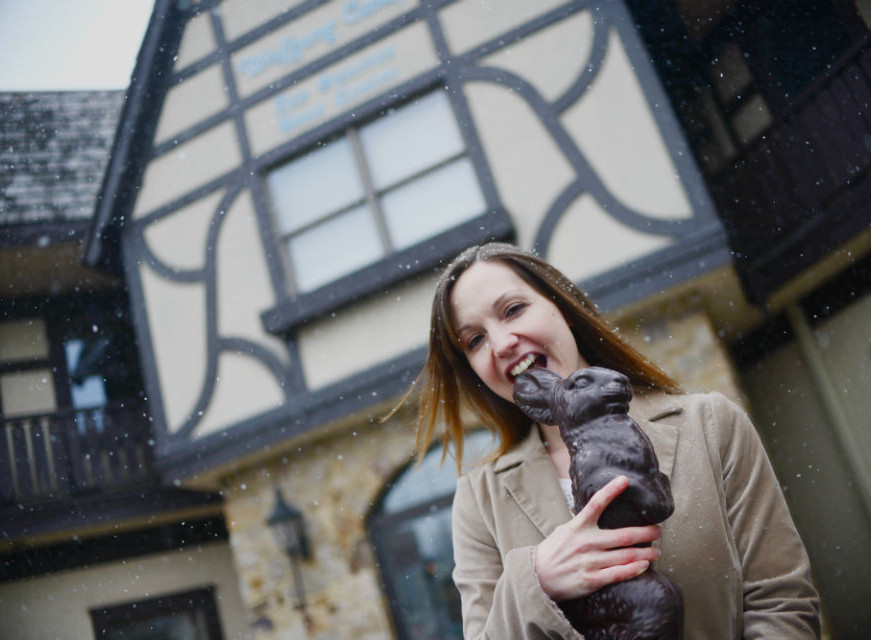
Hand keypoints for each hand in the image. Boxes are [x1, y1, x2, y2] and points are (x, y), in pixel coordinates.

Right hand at [533, 475, 662, 600]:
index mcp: (578, 527)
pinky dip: (634, 570)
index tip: (625, 480)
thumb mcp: (565, 530)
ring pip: (626, 556)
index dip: (611, 490)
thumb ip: (583, 523)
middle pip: (623, 535)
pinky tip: (644, 566)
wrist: (538, 577)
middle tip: (659, 531)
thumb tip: (599, 512)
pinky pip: (618, 574)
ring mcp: (590, 561)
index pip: (596, 503)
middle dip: (646, 533)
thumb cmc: (553, 551)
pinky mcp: (592, 579)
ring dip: (645, 554)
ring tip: (657, 552)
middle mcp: (586, 542)